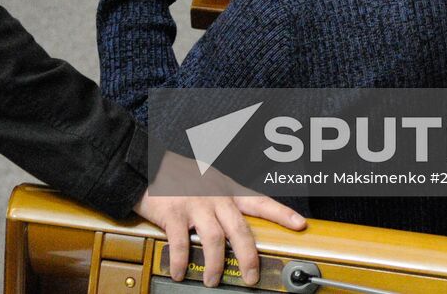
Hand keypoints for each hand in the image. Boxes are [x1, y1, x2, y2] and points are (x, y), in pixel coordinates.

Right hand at [135, 152, 305, 287]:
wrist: (145, 165)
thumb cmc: (177, 176)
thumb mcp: (207, 180)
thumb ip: (223, 198)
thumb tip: (235, 224)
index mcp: (226, 189)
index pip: (259, 201)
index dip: (281, 213)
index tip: (300, 224)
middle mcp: (215, 197)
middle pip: (240, 230)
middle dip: (248, 258)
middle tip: (251, 278)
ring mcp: (194, 205)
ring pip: (215, 241)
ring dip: (215, 265)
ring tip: (213, 280)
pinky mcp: (173, 214)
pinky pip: (181, 244)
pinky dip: (182, 262)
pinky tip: (180, 272)